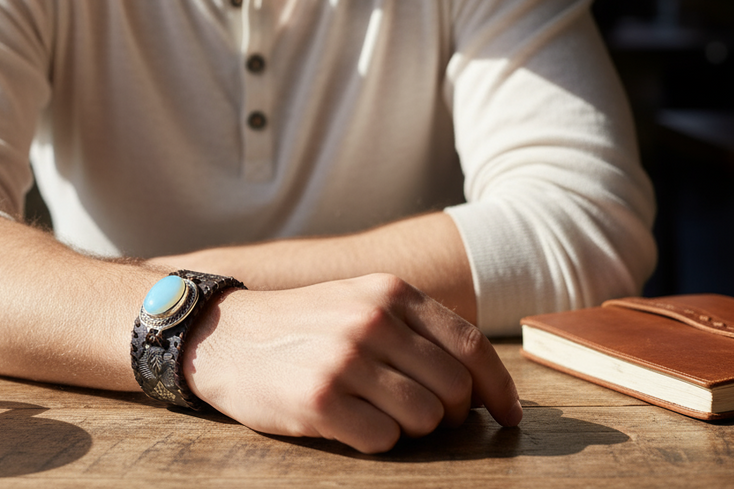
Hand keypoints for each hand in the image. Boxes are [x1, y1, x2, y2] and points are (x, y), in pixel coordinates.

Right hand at [182, 274, 521, 453]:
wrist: (226, 336)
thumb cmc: (303, 325)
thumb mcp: (359, 301)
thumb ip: (416, 328)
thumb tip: (481, 383)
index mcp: (389, 292)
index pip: (471, 345)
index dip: (498, 387)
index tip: (507, 414)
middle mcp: (372, 321)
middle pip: (455, 390)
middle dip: (451, 415)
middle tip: (424, 417)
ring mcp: (346, 360)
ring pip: (426, 421)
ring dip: (410, 429)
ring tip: (375, 412)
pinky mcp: (321, 401)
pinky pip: (384, 441)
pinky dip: (374, 440)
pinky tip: (346, 420)